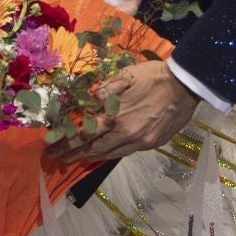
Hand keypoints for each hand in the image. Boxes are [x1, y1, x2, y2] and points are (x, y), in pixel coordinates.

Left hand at [59, 61, 200, 162]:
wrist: (185, 86)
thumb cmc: (152, 77)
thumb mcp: (123, 77)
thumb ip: (103, 93)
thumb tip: (84, 104)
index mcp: (114, 115)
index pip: (83, 133)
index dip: (65, 142)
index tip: (50, 147)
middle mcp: (124, 133)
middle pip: (92, 148)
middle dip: (72, 153)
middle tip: (57, 158)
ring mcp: (139, 141)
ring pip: (109, 153)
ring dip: (89, 157)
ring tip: (75, 158)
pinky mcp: (151, 144)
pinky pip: (125, 152)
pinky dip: (110, 155)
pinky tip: (102, 154)